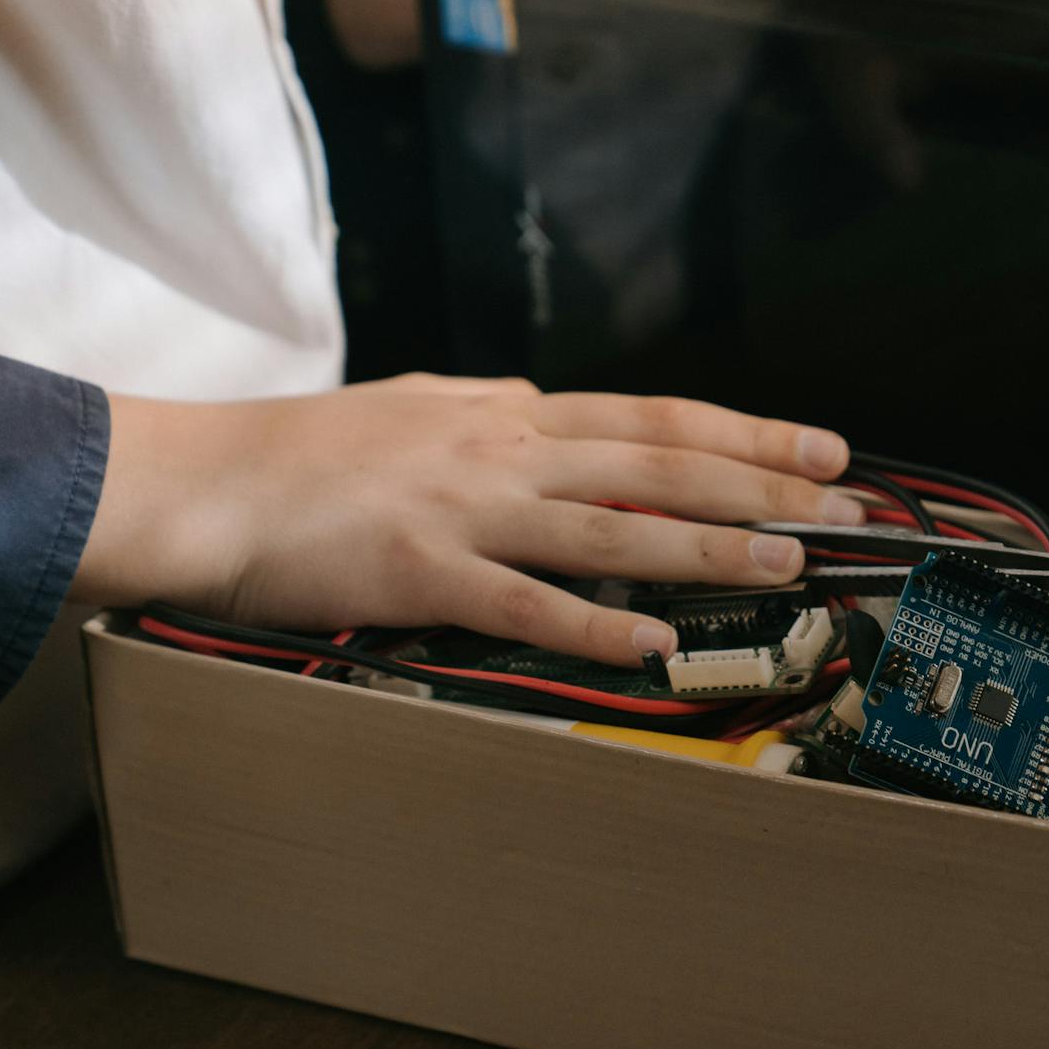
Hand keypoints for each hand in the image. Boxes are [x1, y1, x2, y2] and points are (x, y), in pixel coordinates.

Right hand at [72, 373, 863, 663]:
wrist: (206, 484)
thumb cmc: (305, 452)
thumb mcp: (414, 406)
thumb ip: (489, 410)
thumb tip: (546, 404)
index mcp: (505, 414)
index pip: (652, 418)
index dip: (745, 434)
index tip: (819, 450)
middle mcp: (501, 451)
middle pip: (656, 464)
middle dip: (759, 484)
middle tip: (841, 505)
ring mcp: (465, 511)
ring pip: (610, 529)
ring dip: (703, 548)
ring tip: (782, 565)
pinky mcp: (420, 574)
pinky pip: (522, 604)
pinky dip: (591, 624)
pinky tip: (651, 644)